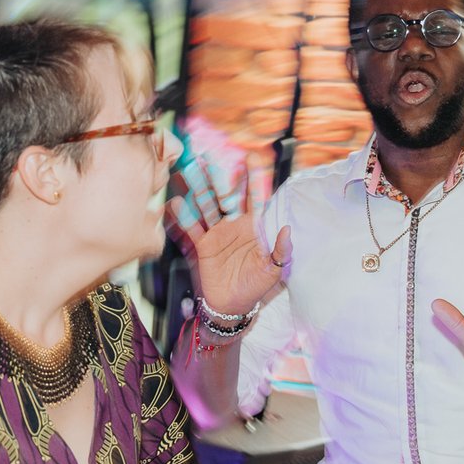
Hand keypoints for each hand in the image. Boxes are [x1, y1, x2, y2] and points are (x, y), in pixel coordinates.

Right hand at [164, 163, 290, 315]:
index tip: (252, 157)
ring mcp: (218, 232)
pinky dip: (184, 216)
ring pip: (208, 206)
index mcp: (255, 226)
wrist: (232, 306)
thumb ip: (281, 251)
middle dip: (219, 177)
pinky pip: (193, 228)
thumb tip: (287, 230)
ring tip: (189, 171)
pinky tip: (176, 202)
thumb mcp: (273, 271)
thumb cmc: (256, 286)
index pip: (255, 197)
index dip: (254, 178)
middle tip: (211, 158)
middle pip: (227, 196)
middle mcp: (235, 224)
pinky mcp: (203, 244)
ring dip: (199, 189)